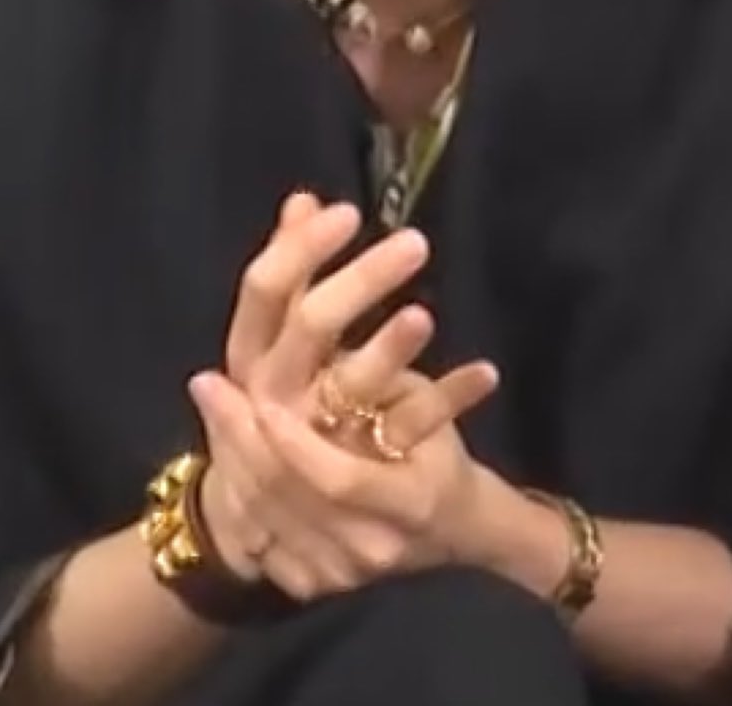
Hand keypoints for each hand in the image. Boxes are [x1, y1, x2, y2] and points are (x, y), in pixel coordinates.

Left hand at [190, 363, 498, 601]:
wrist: (454, 528)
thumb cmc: (437, 450)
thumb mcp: (421, 402)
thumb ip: (376, 376)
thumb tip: (319, 347)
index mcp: (413, 503)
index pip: (338, 479)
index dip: (295, 441)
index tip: (261, 397)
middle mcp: (377, 547)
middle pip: (287, 495)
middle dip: (240, 435)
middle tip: (206, 383)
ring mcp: (344, 573)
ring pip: (263, 515)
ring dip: (227, 455)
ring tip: (209, 402)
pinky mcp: (317, 584)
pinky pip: (257, 538)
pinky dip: (233, 490)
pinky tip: (220, 447)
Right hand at [204, 191, 496, 584]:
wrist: (275, 534)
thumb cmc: (283, 417)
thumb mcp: (280, 348)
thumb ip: (291, 276)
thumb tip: (303, 198)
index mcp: (245, 360)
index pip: (262, 292)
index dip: (300, 248)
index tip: (343, 210)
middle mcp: (270, 398)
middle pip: (307, 328)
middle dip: (356, 281)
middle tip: (414, 241)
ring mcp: (312, 440)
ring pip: (350, 386)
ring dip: (391, 347)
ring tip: (429, 312)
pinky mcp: (361, 477)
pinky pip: (405, 433)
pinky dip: (448, 399)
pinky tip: (486, 372)